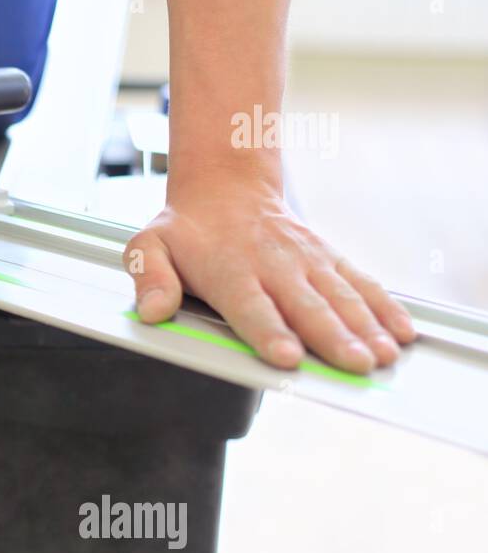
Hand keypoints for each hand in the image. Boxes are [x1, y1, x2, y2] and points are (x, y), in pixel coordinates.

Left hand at [124, 178, 415, 373]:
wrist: (224, 189)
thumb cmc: (187, 230)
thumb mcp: (150, 247)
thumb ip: (150, 278)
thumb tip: (152, 310)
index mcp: (229, 271)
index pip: (251, 307)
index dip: (270, 332)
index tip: (287, 355)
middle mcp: (273, 266)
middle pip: (306, 307)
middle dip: (332, 337)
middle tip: (354, 364)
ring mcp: (306, 261)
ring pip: (340, 297)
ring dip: (365, 327)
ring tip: (383, 356)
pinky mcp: (328, 259)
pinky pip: (361, 283)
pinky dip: (385, 306)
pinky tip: (402, 332)